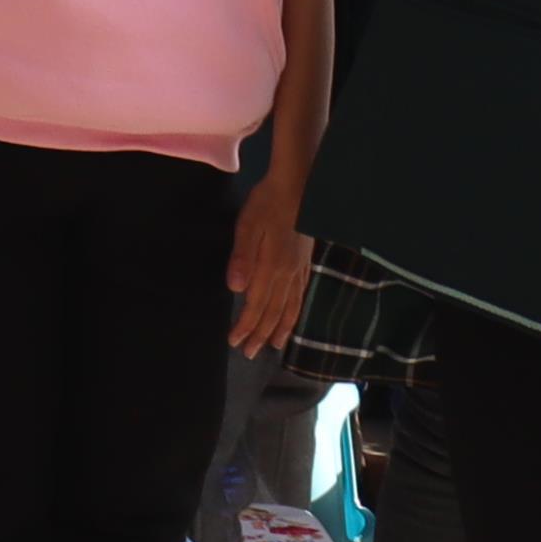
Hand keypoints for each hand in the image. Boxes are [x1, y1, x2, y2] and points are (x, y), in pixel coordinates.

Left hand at [227, 195, 316, 357]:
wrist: (299, 187)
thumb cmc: (267, 204)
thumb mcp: (247, 227)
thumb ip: (242, 258)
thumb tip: (236, 289)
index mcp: (271, 267)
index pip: (257, 305)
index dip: (245, 326)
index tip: (235, 342)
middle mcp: (288, 274)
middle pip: (273, 312)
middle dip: (260, 334)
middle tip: (249, 354)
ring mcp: (299, 270)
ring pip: (290, 307)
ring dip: (279, 328)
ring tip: (272, 346)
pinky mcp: (306, 263)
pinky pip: (301, 296)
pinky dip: (295, 312)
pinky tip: (292, 317)